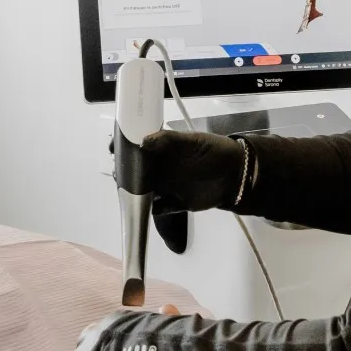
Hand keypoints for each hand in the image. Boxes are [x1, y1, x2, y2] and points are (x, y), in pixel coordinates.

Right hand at [123, 130, 246, 211]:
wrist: (237, 176)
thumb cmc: (215, 152)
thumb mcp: (193, 142)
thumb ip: (169, 140)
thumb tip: (144, 141)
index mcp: (163, 150)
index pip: (138, 147)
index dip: (124, 148)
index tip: (113, 148)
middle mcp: (162, 168)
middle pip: (136, 172)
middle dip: (125, 174)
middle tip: (119, 175)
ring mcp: (167, 186)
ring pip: (144, 191)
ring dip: (135, 193)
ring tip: (129, 193)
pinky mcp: (175, 203)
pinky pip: (159, 208)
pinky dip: (151, 209)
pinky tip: (148, 207)